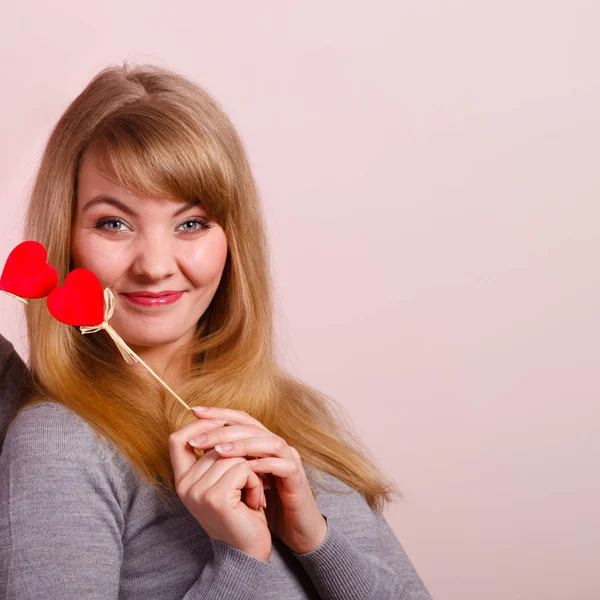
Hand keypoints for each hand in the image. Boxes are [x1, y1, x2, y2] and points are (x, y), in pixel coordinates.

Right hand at [168, 416, 271, 562]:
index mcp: (182, 480)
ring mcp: (198, 492)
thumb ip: (214, 456)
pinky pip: (242, 467)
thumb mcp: (222, 480)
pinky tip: (253, 501)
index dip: (198, 425)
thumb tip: (219, 419)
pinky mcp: (216, 498)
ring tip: (251, 493)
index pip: (177, 439)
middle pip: (215, 444)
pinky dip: (255, 481)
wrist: (248, 551)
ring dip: (251, 471)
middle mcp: (185, 486)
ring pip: (231, 454)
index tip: (220, 424)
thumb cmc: (240, 511)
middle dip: (239, 455)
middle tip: (248, 481)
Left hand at [189, 406, 327, 554]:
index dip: (218, 413)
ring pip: (269, 441)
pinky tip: (247, 470)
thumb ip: (226, 463)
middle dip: (223, 430)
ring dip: (243, 445)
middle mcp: (276, 446)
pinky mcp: (297, 478)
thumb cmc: (266, 502)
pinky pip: (283, 465)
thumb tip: (195, 449)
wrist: (295, 527)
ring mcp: (289, 459)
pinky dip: (265, 465)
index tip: (194, 411)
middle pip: (251, 426)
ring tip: (219, 452)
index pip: (240, 419)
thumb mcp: (241, 479)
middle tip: (200, 440)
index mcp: (262, 442)